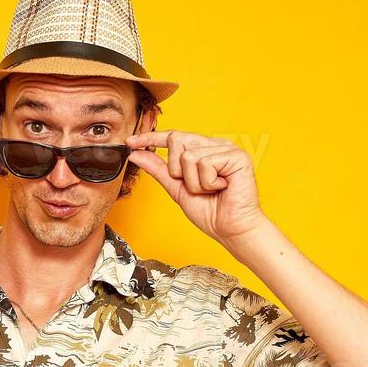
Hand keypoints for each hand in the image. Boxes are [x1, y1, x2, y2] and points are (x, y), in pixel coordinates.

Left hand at [124, 130, 270, 245]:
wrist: (230, 229)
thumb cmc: (210, 212)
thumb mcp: (177, 189)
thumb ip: (158, 169)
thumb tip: (136, 153)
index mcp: (203, 150)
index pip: (173, 137)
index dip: (150, 137)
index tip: (130, 141)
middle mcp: (215, 145)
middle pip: (177, 140)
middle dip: (177, 170)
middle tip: (196, 187)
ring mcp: (227, 149)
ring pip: (188, 156)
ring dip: (194, 182)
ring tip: (211, 190)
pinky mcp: (237, 156)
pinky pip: (205, 163)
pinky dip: (207, 182)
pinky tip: (221, 188)